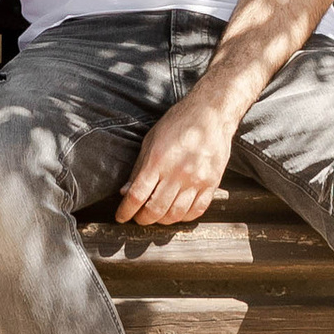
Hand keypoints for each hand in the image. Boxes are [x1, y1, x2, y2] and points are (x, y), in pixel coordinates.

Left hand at [115, 85, 238, 228]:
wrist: (211, 113)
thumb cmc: (178, 122)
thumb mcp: (151, 140)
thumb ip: (139, 168)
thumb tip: (126, 191)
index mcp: (158, 160)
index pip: (137, 195)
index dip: (126, 211)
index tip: (121, 216)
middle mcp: (177, 173)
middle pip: (155, 209)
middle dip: (142, 219)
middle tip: (138, 218)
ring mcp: (196, 180)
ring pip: (175, 214)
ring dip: (162, 221)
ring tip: (157, 216)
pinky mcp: (212, 183)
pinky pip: (197, 210)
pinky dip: (184, 217)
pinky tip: (177, 212)